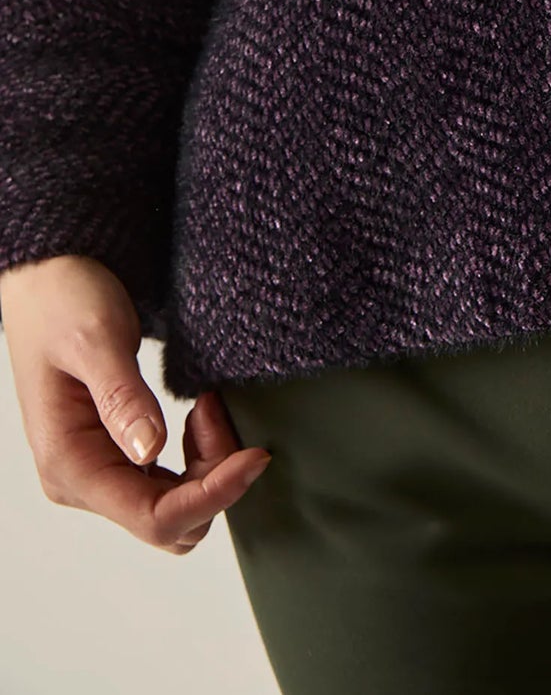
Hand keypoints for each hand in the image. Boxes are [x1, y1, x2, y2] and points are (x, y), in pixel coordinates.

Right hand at [0, 254, 270, 553]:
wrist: (47, 276)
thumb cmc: (62, 301)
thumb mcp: (96, 339)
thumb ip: (123, 397)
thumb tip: (149, 450)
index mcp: (70, 465)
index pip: (153, 518)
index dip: (212, 496)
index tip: (255, 455)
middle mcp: (81, 481)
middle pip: (171, 521)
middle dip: (213, 478)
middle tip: (217, 408)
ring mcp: (99, 470)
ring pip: (174, 506)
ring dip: (208, 466)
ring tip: (207, 404)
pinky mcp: (116, 454)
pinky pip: (168, 482)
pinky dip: (198, 457)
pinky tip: (200, 412)